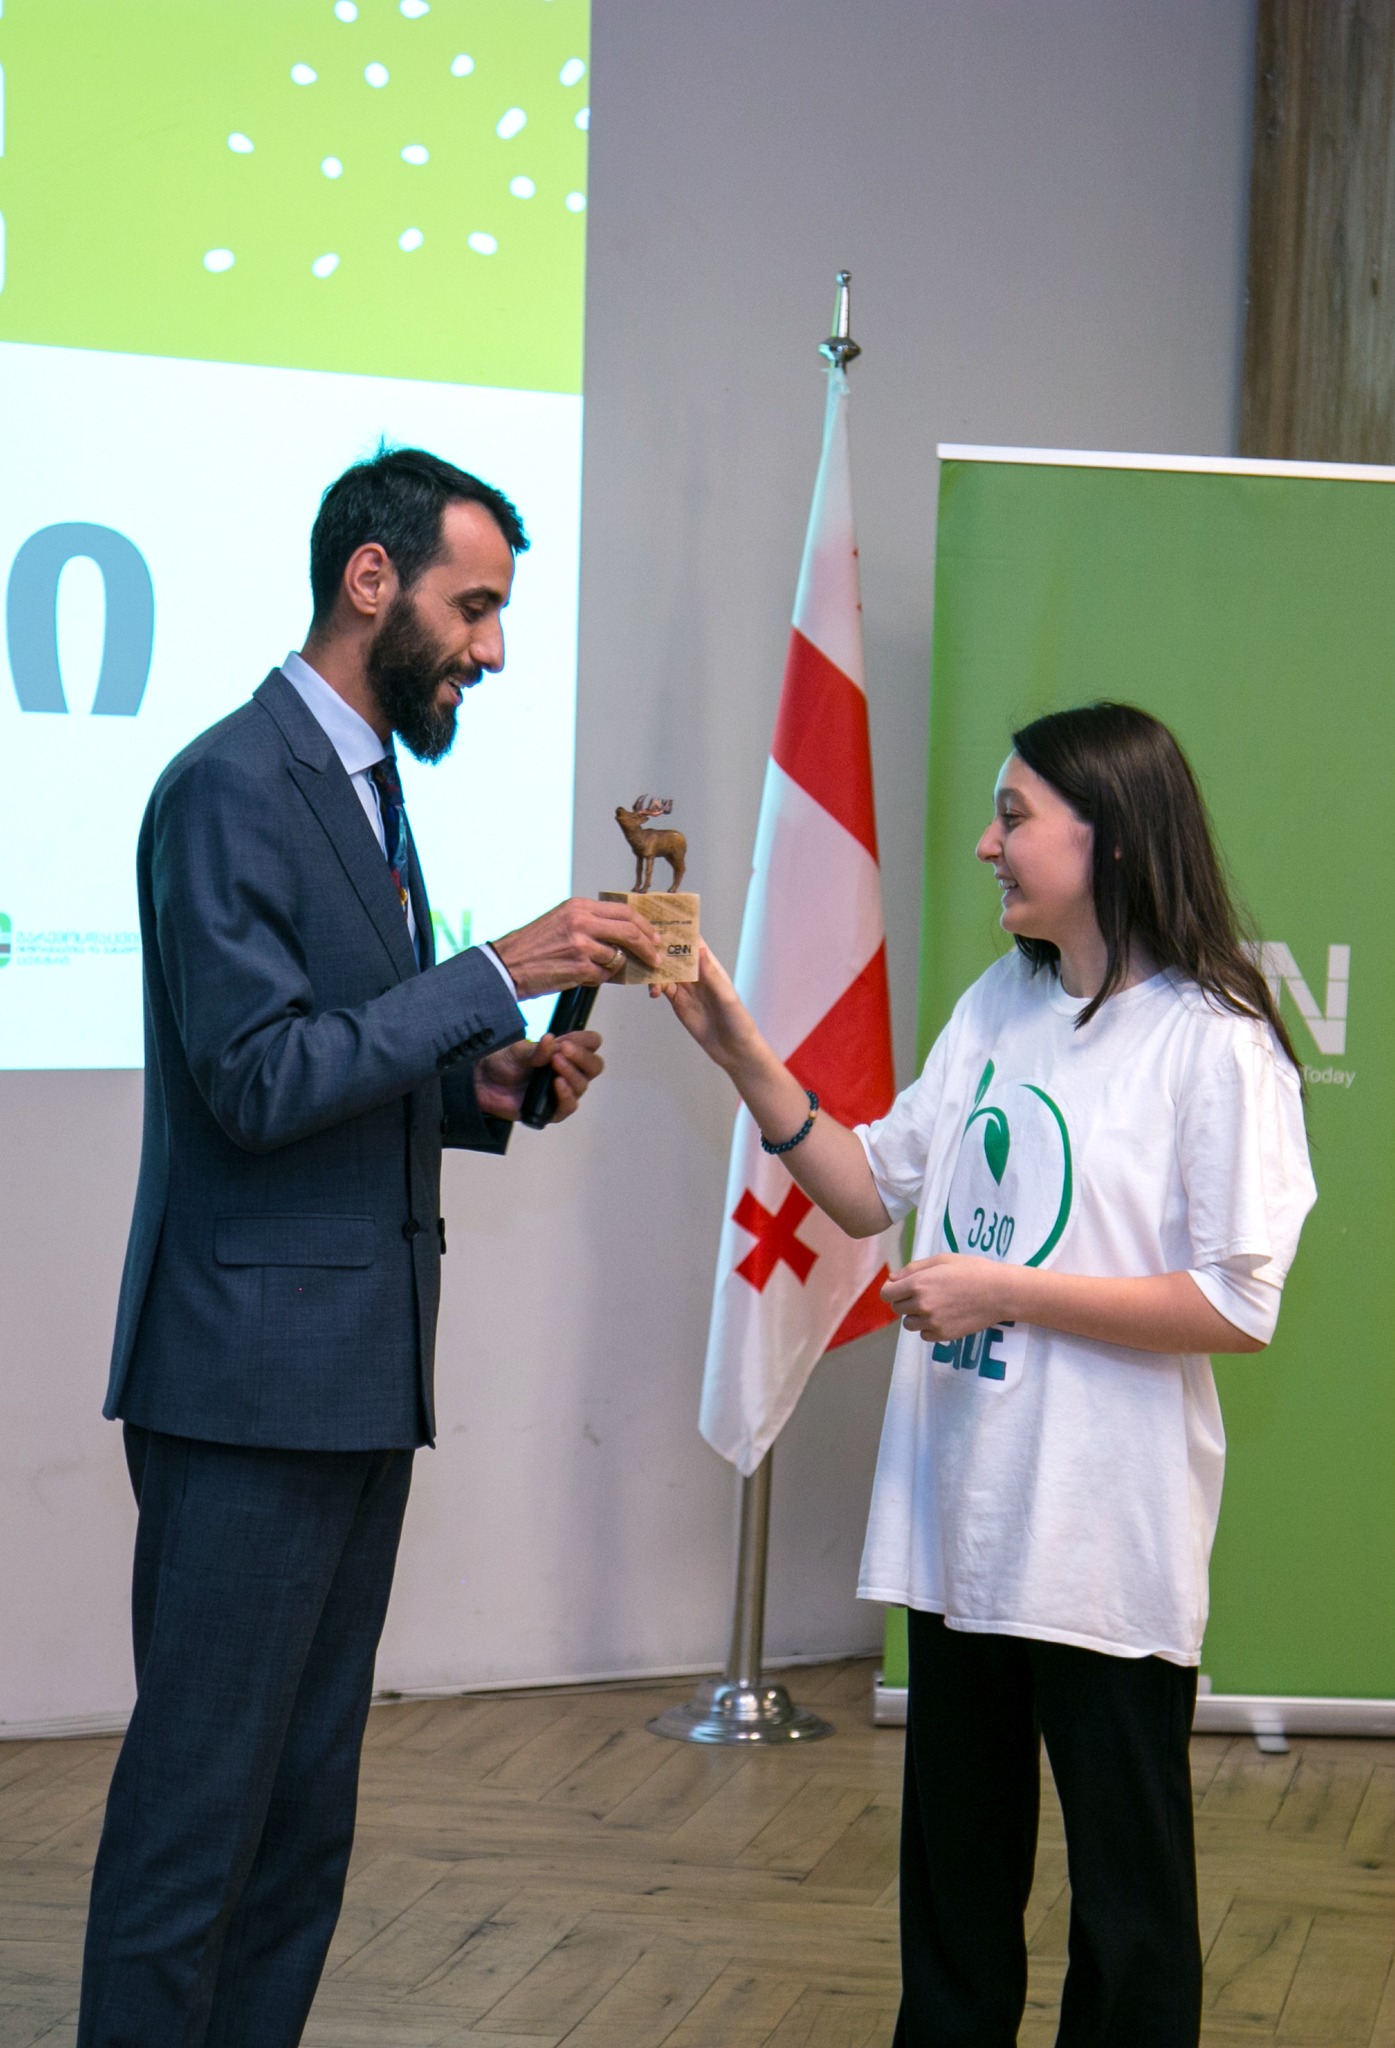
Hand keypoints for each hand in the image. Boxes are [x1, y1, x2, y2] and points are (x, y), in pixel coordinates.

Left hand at [473, 1030, 603, 1122]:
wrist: (483, 1081)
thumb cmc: (503, 1062)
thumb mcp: (519, 1050)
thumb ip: (538, 1049)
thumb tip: (552, 1041)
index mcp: (565, 1053)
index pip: (590, 1045)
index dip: (587, 1042)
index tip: (571, 1039)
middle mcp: (568, 1072)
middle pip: (594, 1066)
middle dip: (582, 1058)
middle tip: (564, 1049)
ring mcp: (561, 1092)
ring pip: (582, 1085)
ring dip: (572, 1072)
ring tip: (556, 1063)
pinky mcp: (551, 1111)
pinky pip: (568, 1107)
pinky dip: (566, 1095)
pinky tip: (558, 1084)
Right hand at [491, 899, 660, 998]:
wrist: (507, 966)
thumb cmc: (534, 945)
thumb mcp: (562, 919)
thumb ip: (591, 921)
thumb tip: (623, 932)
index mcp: (580, 906)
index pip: (625, 911)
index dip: (644, 925)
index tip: (654, 937)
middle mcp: (582, 921)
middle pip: (630, 932)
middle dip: (647, 947)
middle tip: (655, 958)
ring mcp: (582, 945)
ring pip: (617, 957)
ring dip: (613, 967)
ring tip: (593, 969)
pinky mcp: (580, 967)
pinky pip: (603, 975)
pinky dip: (597, 978)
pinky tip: (579, 976)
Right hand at [653, 941, 760, 1069]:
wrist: (731, 1048)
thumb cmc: (737, 1020)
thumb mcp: (726, 996)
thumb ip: (710, 974)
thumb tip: (698, 949)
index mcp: (709, 965)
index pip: (693, 941)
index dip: (680, 929)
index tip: (663, 917)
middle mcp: (695, 972)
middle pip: (674, 952)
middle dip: (659, 945)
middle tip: (643, 941)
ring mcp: (685, 986)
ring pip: (663, 968)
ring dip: (653, 967)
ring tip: (647, 973)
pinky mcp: (676, 1000)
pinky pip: (660, 987)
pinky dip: (653, 986)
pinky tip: (652, 991)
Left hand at [881, 1254, 1014, 1342]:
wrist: (1000, 1292)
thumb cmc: (972, 1270)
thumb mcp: (942, 1259)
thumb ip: (913, 1269)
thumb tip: (892, 1279)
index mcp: (918, 1283)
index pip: (887, 1294)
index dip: (891, 1289)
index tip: (899, 1287)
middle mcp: (922, 1305)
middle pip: (897, 1308)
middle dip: (905, 1300)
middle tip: (923, 1293)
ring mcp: (932, 1322)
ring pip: (909, 1324)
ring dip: (916, 1316)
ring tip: (935, 1305)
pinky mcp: (944, 1335)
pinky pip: (924, 1335)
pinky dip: (929, 1328)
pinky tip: (943, 1316)